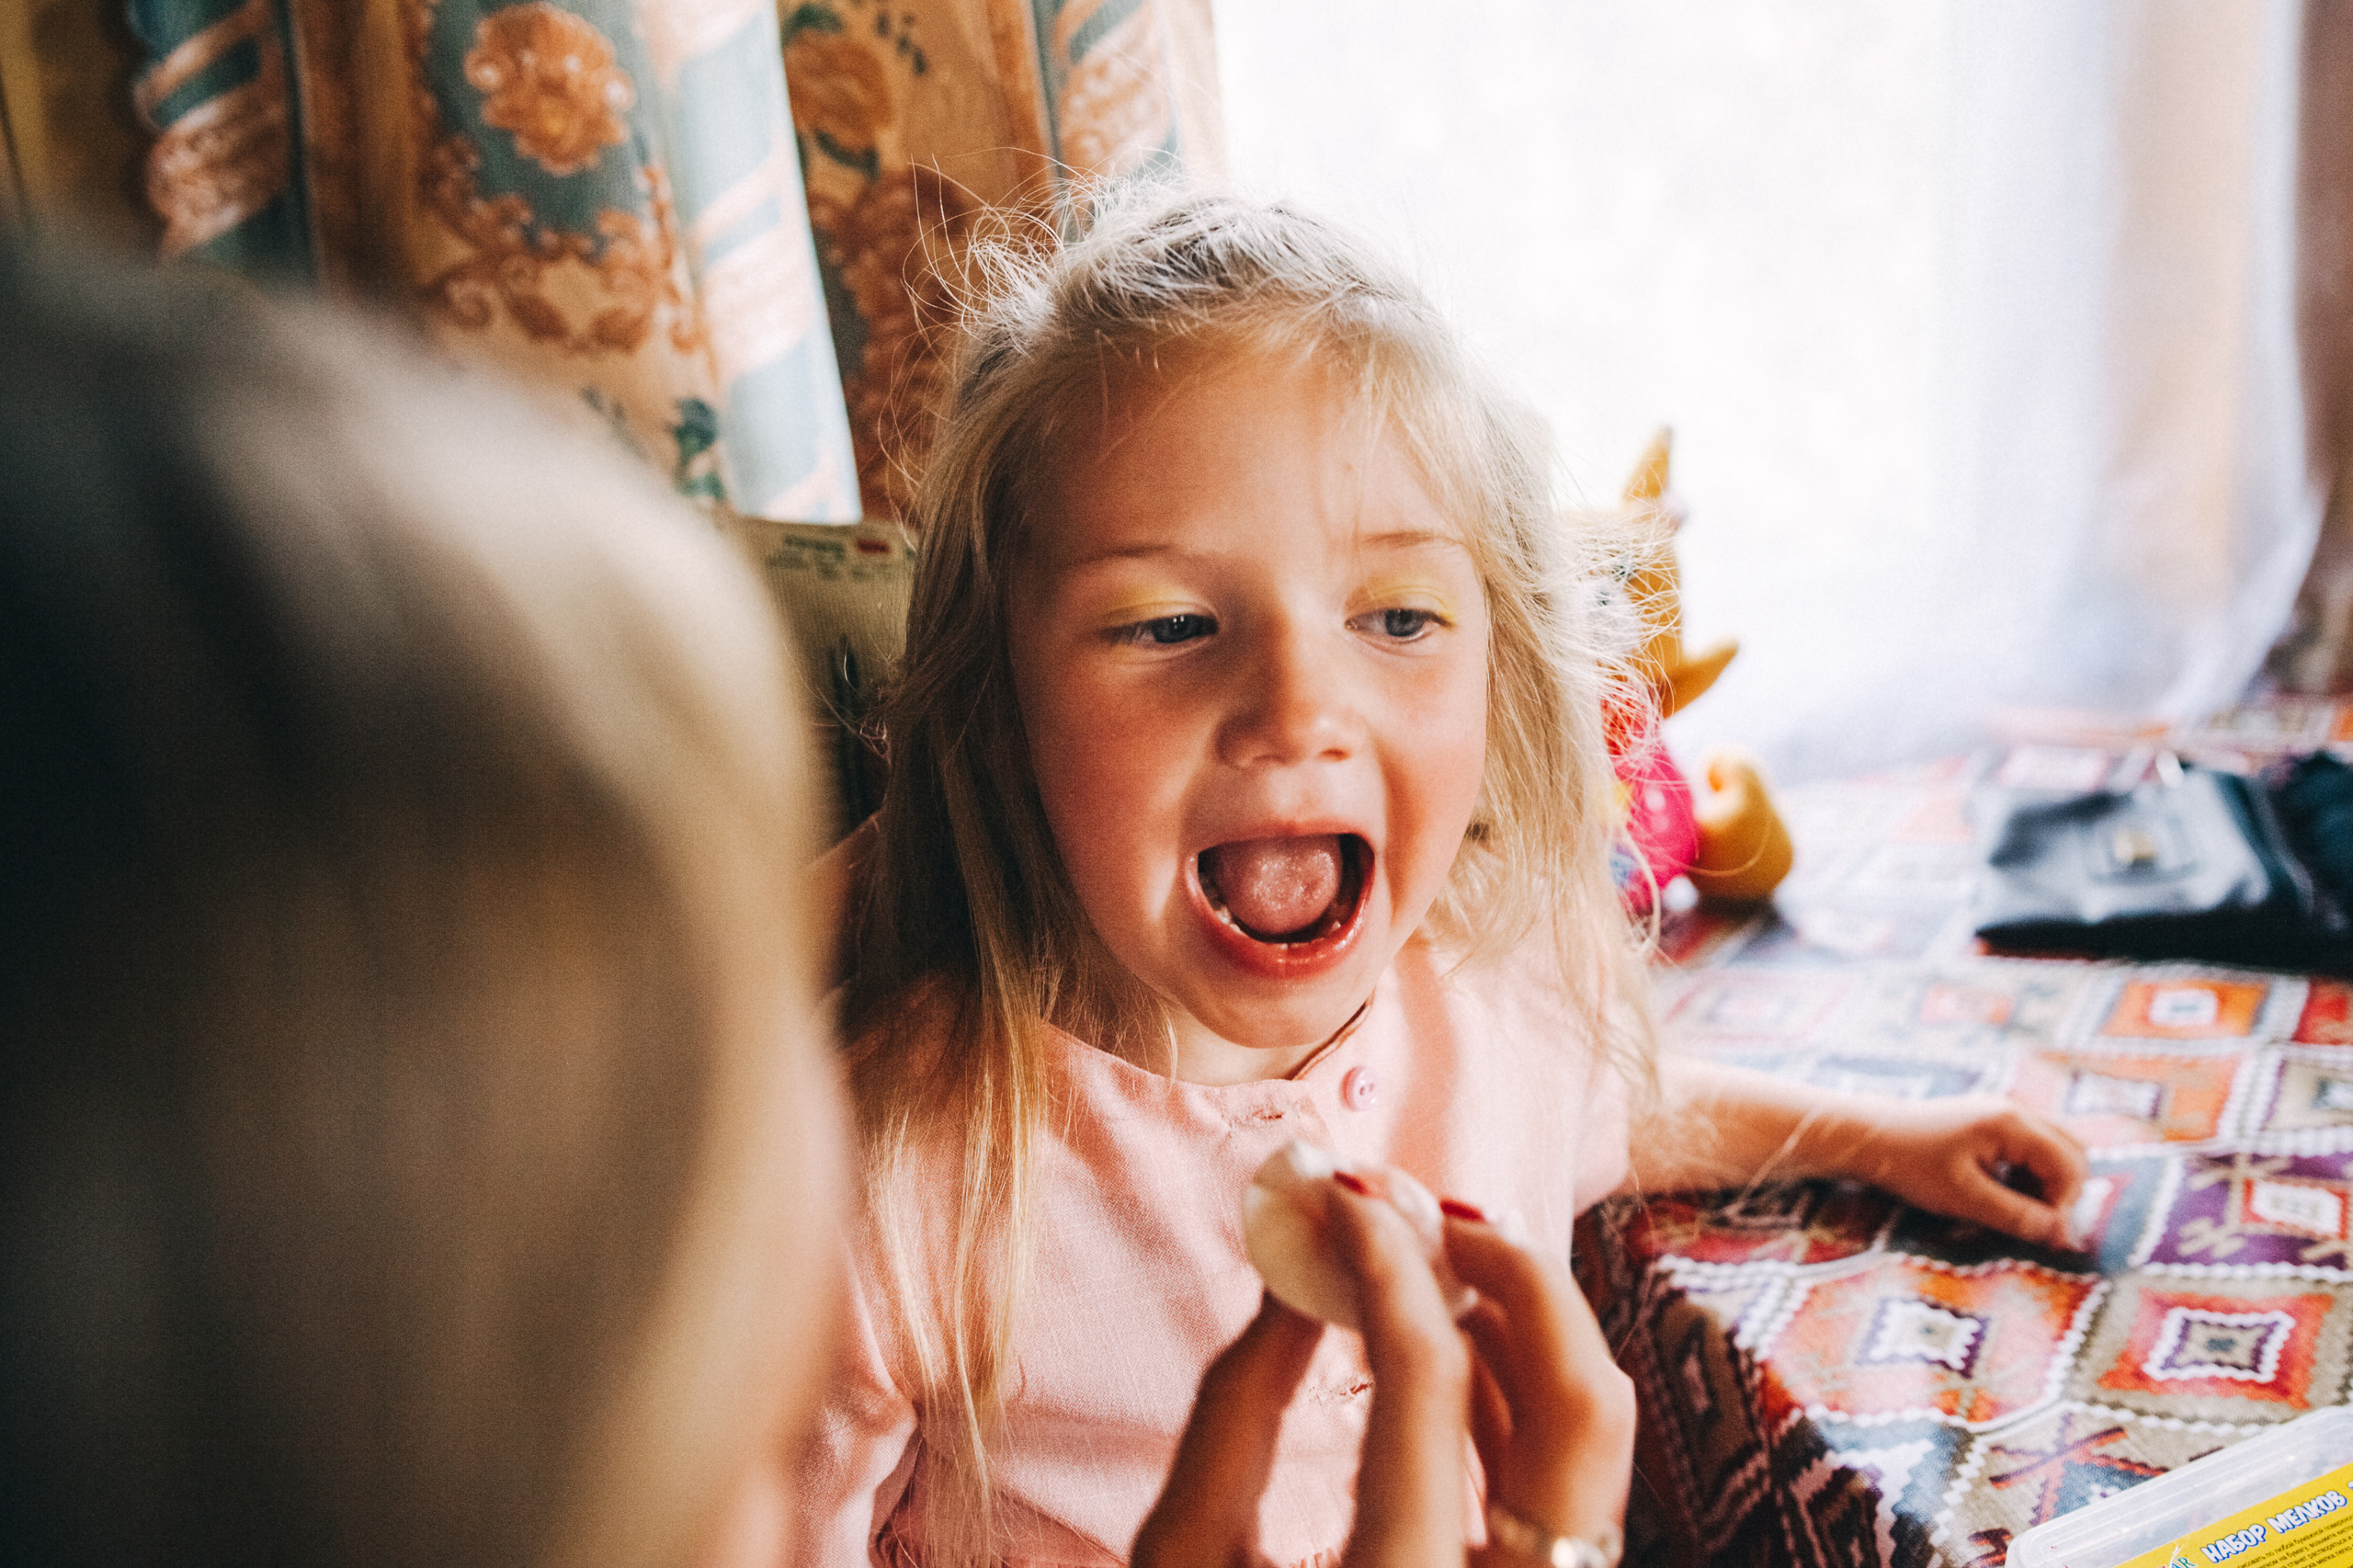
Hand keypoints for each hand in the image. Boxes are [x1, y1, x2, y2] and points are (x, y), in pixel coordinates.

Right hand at [1133, 1178, 1634, 1567]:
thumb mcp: (1184, 1553)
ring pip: (1595, 1436)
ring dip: (1524, 1324)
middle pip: (1580, 1399)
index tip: (1338, 1192)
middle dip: (1513, 1273)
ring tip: (1431, 1259)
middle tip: (1428, 1210)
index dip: (1381, 1260)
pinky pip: (1569, 1483)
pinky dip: (1518, 1397)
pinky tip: (1448, 1351)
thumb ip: (1240, 1404)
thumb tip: (1298, 1266)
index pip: (1423, 1376)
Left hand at [1831, 1094, 2088, 1248]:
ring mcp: (2003, 1112)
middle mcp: (2014, 1109)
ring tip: (2014, 1209)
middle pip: (2071, 1151)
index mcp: (2011, 1122)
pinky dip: (2028, 1173)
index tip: (2042, 1232)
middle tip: (2034, 1221)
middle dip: (2062, 1190)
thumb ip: (2016, 1216)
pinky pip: (2030, 1148)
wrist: (1867, 1136)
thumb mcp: (1964, 1197)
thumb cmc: (1910, 1164)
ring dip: (2046, 1183)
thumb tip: (2061, 1235)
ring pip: (2053, 1149)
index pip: (2069, 1164)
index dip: (2064, 1202)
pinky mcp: (1990, 1121)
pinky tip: (2001, 1193)